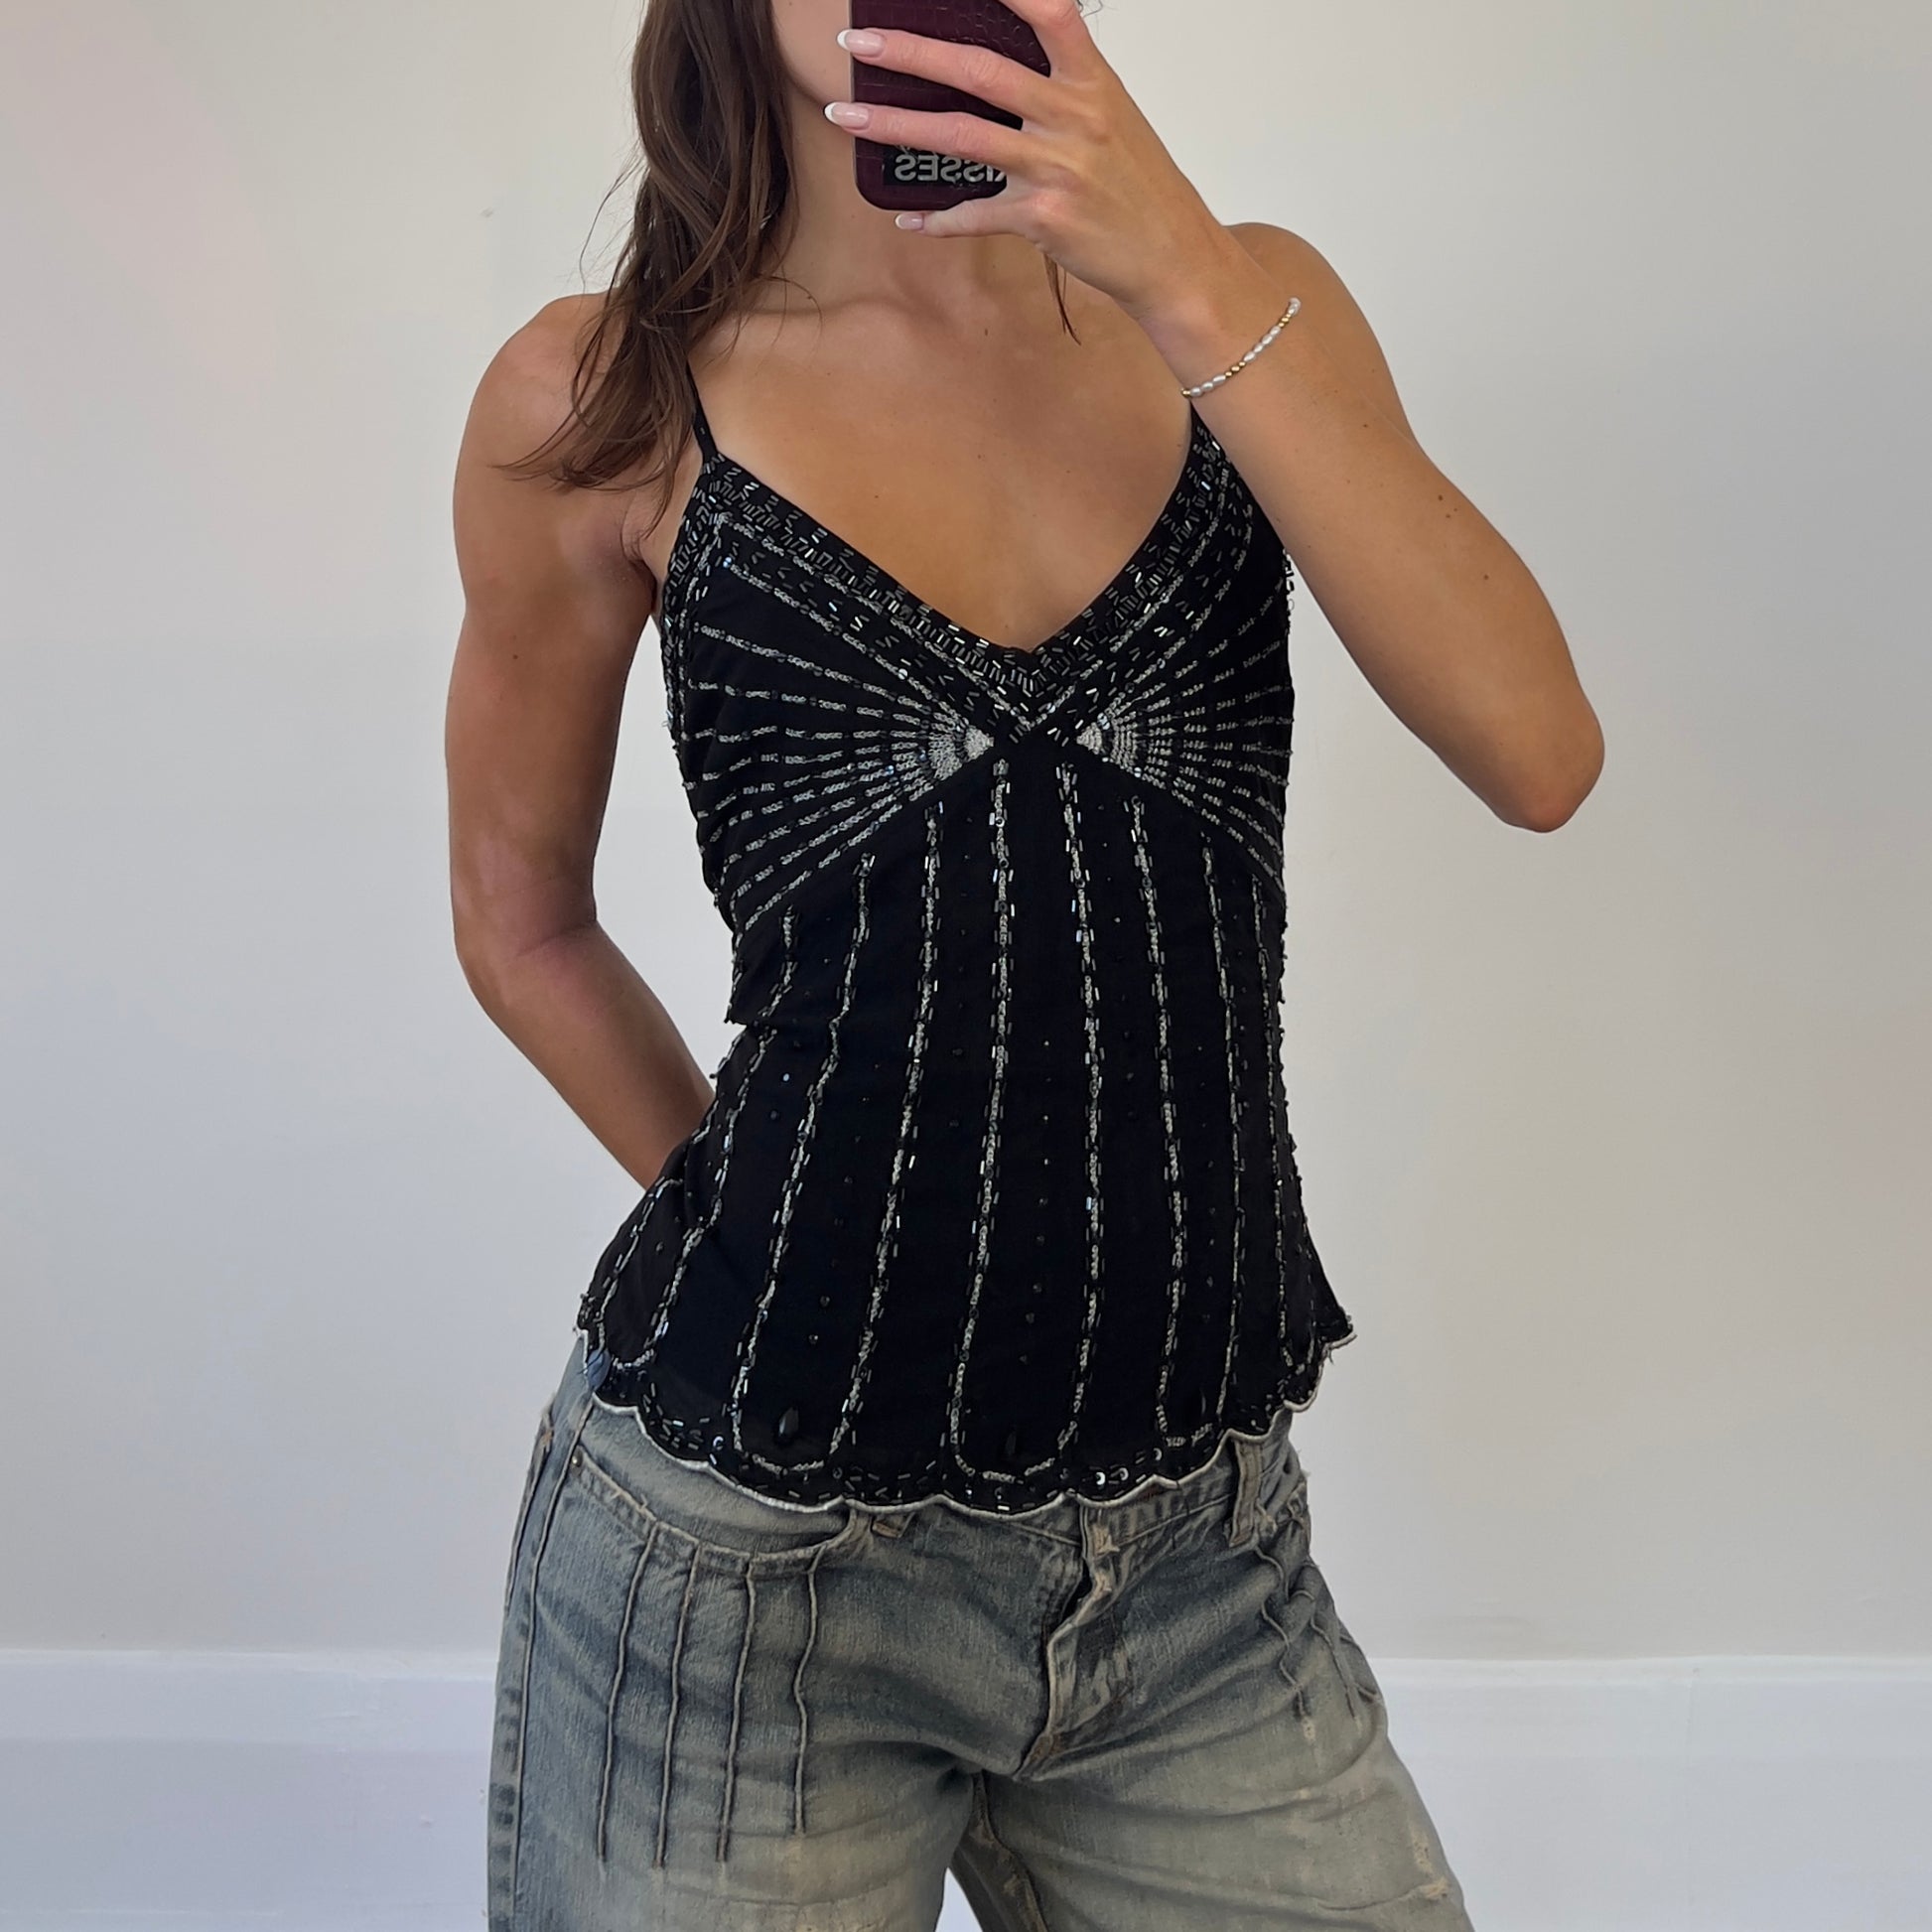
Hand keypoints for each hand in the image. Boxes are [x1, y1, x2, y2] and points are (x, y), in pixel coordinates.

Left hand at [825, 0, 1243, 324]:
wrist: (1173, 255)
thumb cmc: (1138, 186)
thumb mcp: (1112, 117)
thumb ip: (1063, 85)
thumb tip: (996, 66)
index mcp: (1092, 82)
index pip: (1048, 13)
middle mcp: (1074, 117)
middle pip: (980, 71)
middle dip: (910, 52)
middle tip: (859, 42)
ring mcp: (1057, 169)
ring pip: (962, 138)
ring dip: (896, 127)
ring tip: (847, 117)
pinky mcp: (1044, 219)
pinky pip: (975, 215)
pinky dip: (937, 219)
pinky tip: (907, 218)